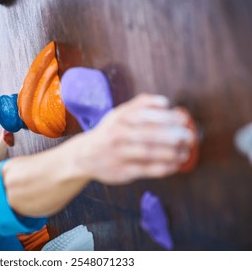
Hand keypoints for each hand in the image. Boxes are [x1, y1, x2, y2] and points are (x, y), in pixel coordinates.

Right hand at [77, 94, 194, 184]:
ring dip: (171, 153)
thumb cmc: (109, 132)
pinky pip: (146, 170)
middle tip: (189, 137)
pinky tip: (174, 165)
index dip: (166, 117)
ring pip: (149, 153)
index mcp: (119, 118)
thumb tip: (164, 103)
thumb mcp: (118, 114)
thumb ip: (140, 105)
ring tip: (185, 152)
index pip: (145, 115)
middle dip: (173, 136)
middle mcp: (117, 135)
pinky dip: (164, 168)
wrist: (85, 155)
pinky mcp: (122, 171)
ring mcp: (119, 154)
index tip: (183, 120)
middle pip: (149, 135)